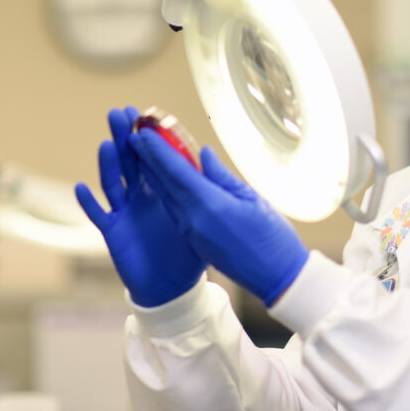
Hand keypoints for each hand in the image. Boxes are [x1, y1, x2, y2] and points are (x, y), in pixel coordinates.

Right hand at [75, 108, 205, 306]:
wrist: (175, 287)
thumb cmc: (187, 250)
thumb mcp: (204, 215)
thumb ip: (207, 183)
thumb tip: (208, 151)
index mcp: (161, 190)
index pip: (151, 156)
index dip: (145, 136)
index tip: (140, 113)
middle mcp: (140, 197)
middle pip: (128, 162)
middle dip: (123, 138)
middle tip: (117, 113)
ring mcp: (125, 213)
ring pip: (113, 183)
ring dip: (108, 164)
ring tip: (107, 145)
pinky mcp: (114, 233)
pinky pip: (99, 216)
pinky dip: (89, 203)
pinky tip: (82, 188)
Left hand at [134, 130, 309, 306]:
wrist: (277, 279)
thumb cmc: (273, 238)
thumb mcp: (252, 200)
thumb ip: (222, 176)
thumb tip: (202, 155)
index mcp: (210, 206)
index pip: (177, 171)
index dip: (158, 149)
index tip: (142, 131)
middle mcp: (194, 220)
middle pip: (165, 183)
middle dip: (147, 157)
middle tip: (132, 134)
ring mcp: (192, 233)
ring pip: (167, 198)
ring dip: (152, 175)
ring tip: (141, 153)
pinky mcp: (195, 242)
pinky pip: (175, 211)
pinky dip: (166, 192)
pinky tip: (162, 183)